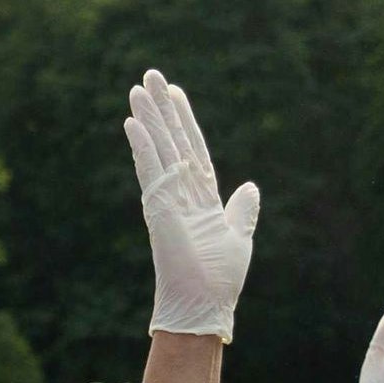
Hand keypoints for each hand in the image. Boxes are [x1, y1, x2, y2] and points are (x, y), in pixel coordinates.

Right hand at [125, 71, 258, 339]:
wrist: (205, 304)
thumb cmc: (220, 279)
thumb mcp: (239, 236)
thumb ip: (243, 210)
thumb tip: (250, 186)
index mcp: (201, 197)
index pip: (193, 148)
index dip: (185, 121)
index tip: (176, 94)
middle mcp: (181, 192)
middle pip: (171, 140)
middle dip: (161, 109)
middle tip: (149, 77)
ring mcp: (167, 198)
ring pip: (158, 149)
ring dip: (148, 118)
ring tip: (137, 89)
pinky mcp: (158, 208)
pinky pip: (149, 170)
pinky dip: (142, 146)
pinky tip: (132, 122)